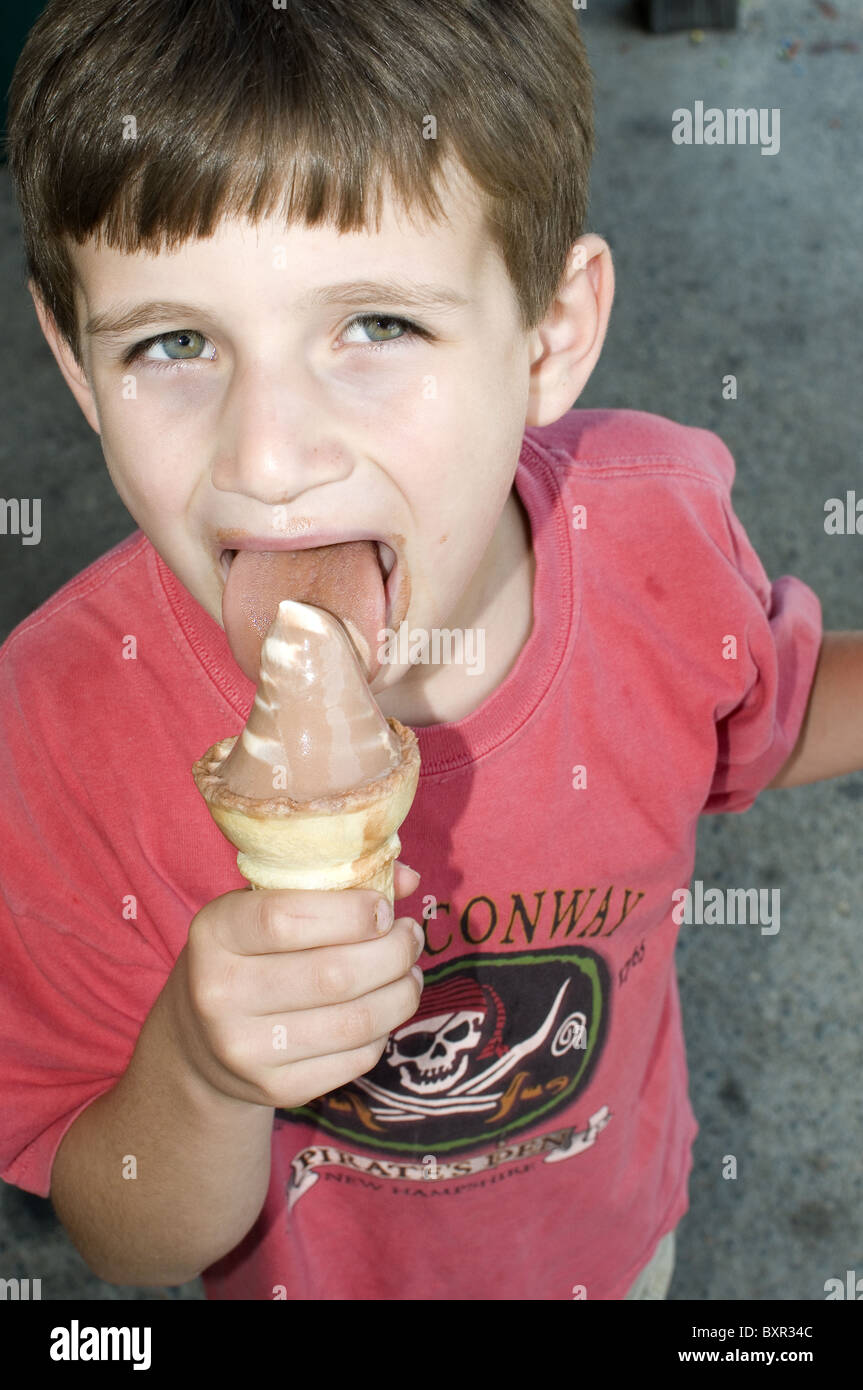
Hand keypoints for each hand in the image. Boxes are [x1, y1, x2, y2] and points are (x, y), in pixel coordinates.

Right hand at [168, 864, 423, 1109]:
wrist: (199, 1041)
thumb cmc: (248, 954)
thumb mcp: (265, 906)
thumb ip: (332, 885)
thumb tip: (409, 879)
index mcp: (215, 933)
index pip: (285, 919)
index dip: (350, 912)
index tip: (384, 909)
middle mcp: (220, 993)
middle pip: (334, 974)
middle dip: (393, 952)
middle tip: (410, 937)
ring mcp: (245, 1048)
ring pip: (354, 1021)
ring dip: (401, 993)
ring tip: (410, 972)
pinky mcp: (276, 1088)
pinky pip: (356, 1057)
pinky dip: (384, 1031)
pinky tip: (385, 1009)